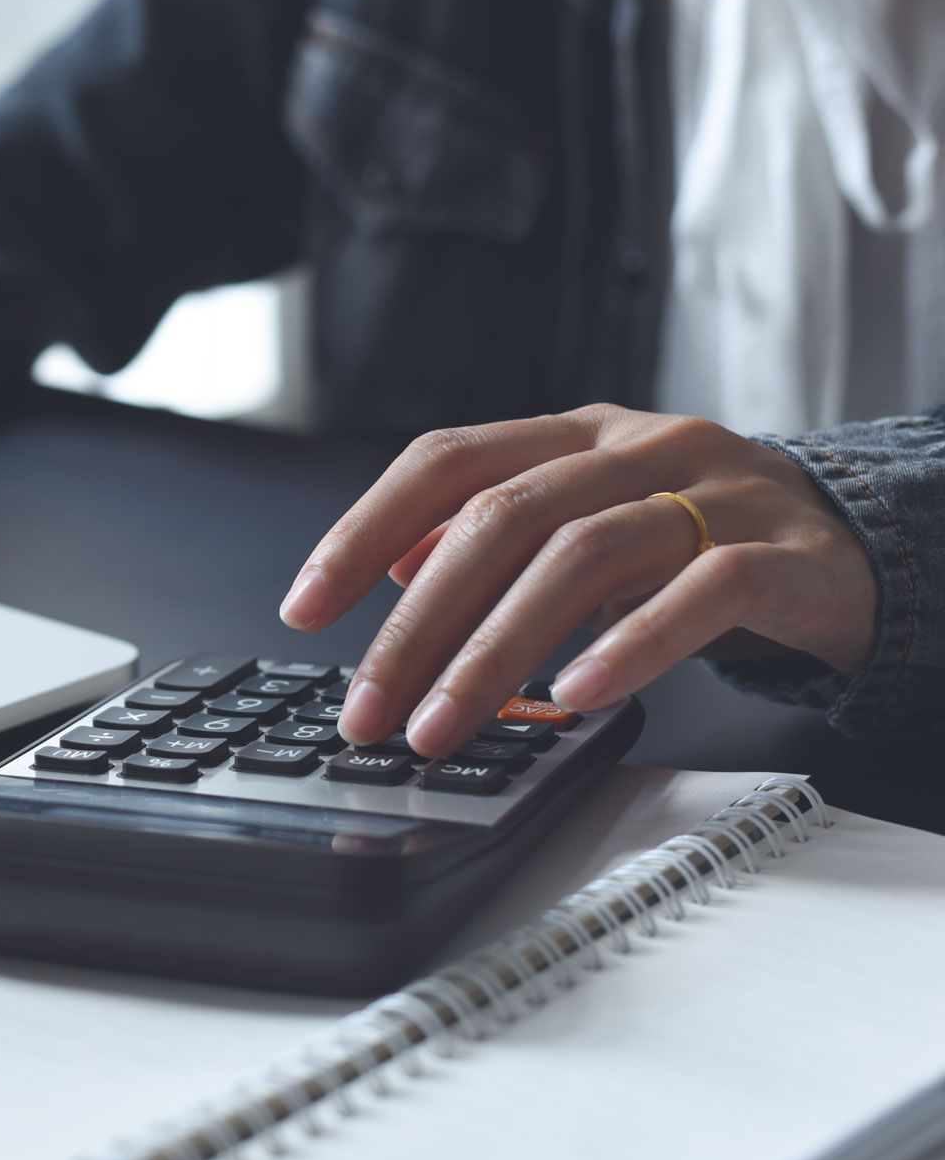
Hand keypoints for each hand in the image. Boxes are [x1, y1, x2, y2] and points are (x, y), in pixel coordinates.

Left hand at [277, 405, 875, 756]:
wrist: (854, 544)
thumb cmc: (696, 540)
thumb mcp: (585, 523)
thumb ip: (493, 534)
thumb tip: (390, 565)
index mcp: (575, 434)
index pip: (446, 460)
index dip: (363, 531)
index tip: (304, 608)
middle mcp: (638, 448)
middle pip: (502, 519)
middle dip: (416, 625)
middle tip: (368, 710)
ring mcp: (714, 492)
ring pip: (584, 555)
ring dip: (497, 650)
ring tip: (446, 724)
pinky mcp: (781, 554)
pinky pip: (700, 594)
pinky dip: (629, 644)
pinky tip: (576, 695)